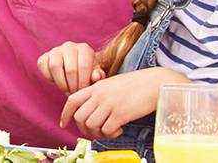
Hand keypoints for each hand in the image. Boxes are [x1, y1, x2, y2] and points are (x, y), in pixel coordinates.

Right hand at [37, 42, 105, 94]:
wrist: (73, 72)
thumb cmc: (87, 74)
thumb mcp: (95, 75)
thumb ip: (98, 76)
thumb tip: (95, 76)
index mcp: (84, 48)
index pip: (84, 66)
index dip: (83, 83)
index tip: (83, 92)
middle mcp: (69, 46)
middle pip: (70, 69)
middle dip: (73, 86)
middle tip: (75, 94)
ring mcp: (55, 50)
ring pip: (55, 67)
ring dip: (61, 83)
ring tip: (67, 90)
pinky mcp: (44, 57)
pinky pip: (44, 68)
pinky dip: (50, 79)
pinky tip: (59, 83)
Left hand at [60, 68, 178, 139]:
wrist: (154, 83)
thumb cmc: (136, 85)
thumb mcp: (112, 85)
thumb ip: (99, 95)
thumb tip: (90, 113)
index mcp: (96, 86)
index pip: (72, 100)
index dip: (65, 114)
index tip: (63, 123)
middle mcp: (99, 95)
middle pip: (79, 117)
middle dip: (85, 129)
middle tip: (96, 131)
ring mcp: (109, 104)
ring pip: (91, 126)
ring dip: (98, 133)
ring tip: (110, 130)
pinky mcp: (120, 113)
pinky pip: (106, 130)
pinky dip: (111, 134)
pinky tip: (119, 129)